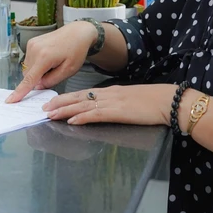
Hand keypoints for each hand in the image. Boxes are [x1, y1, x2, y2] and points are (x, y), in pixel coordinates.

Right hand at [6, 21, 95, 102]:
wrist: (77, 32)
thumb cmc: (76, 51)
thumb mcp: (68, 70)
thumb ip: (51, 81)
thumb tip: (37, 86)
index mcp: (44, 57)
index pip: (29, 79)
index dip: (19, 92)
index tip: (10, 100)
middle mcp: (34, 49)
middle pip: (28, 74)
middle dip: (37, 79)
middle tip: (54, 72)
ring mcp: (31, 44)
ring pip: (28, 68)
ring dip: (37, 71)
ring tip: (52, 63)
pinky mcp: (31, 42)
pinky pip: (29, 60)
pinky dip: (36, 64)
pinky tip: (48, 58)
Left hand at [42, 84, 177, 126]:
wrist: (168, 101)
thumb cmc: (154, 102)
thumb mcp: (131, 100)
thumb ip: (117, 103)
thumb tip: (105, 108)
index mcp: (111, 92)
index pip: (84, 93)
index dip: (67, 98)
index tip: (54, 101)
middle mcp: (108, 95)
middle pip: (78, 97)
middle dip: (60, 102)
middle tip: (44, 107)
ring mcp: (112, 103)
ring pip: (83, 105)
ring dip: (65, 110)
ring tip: (50, 114)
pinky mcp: (118, 112)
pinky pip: (96, 114)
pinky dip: (82, 117)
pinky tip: (72, 121)